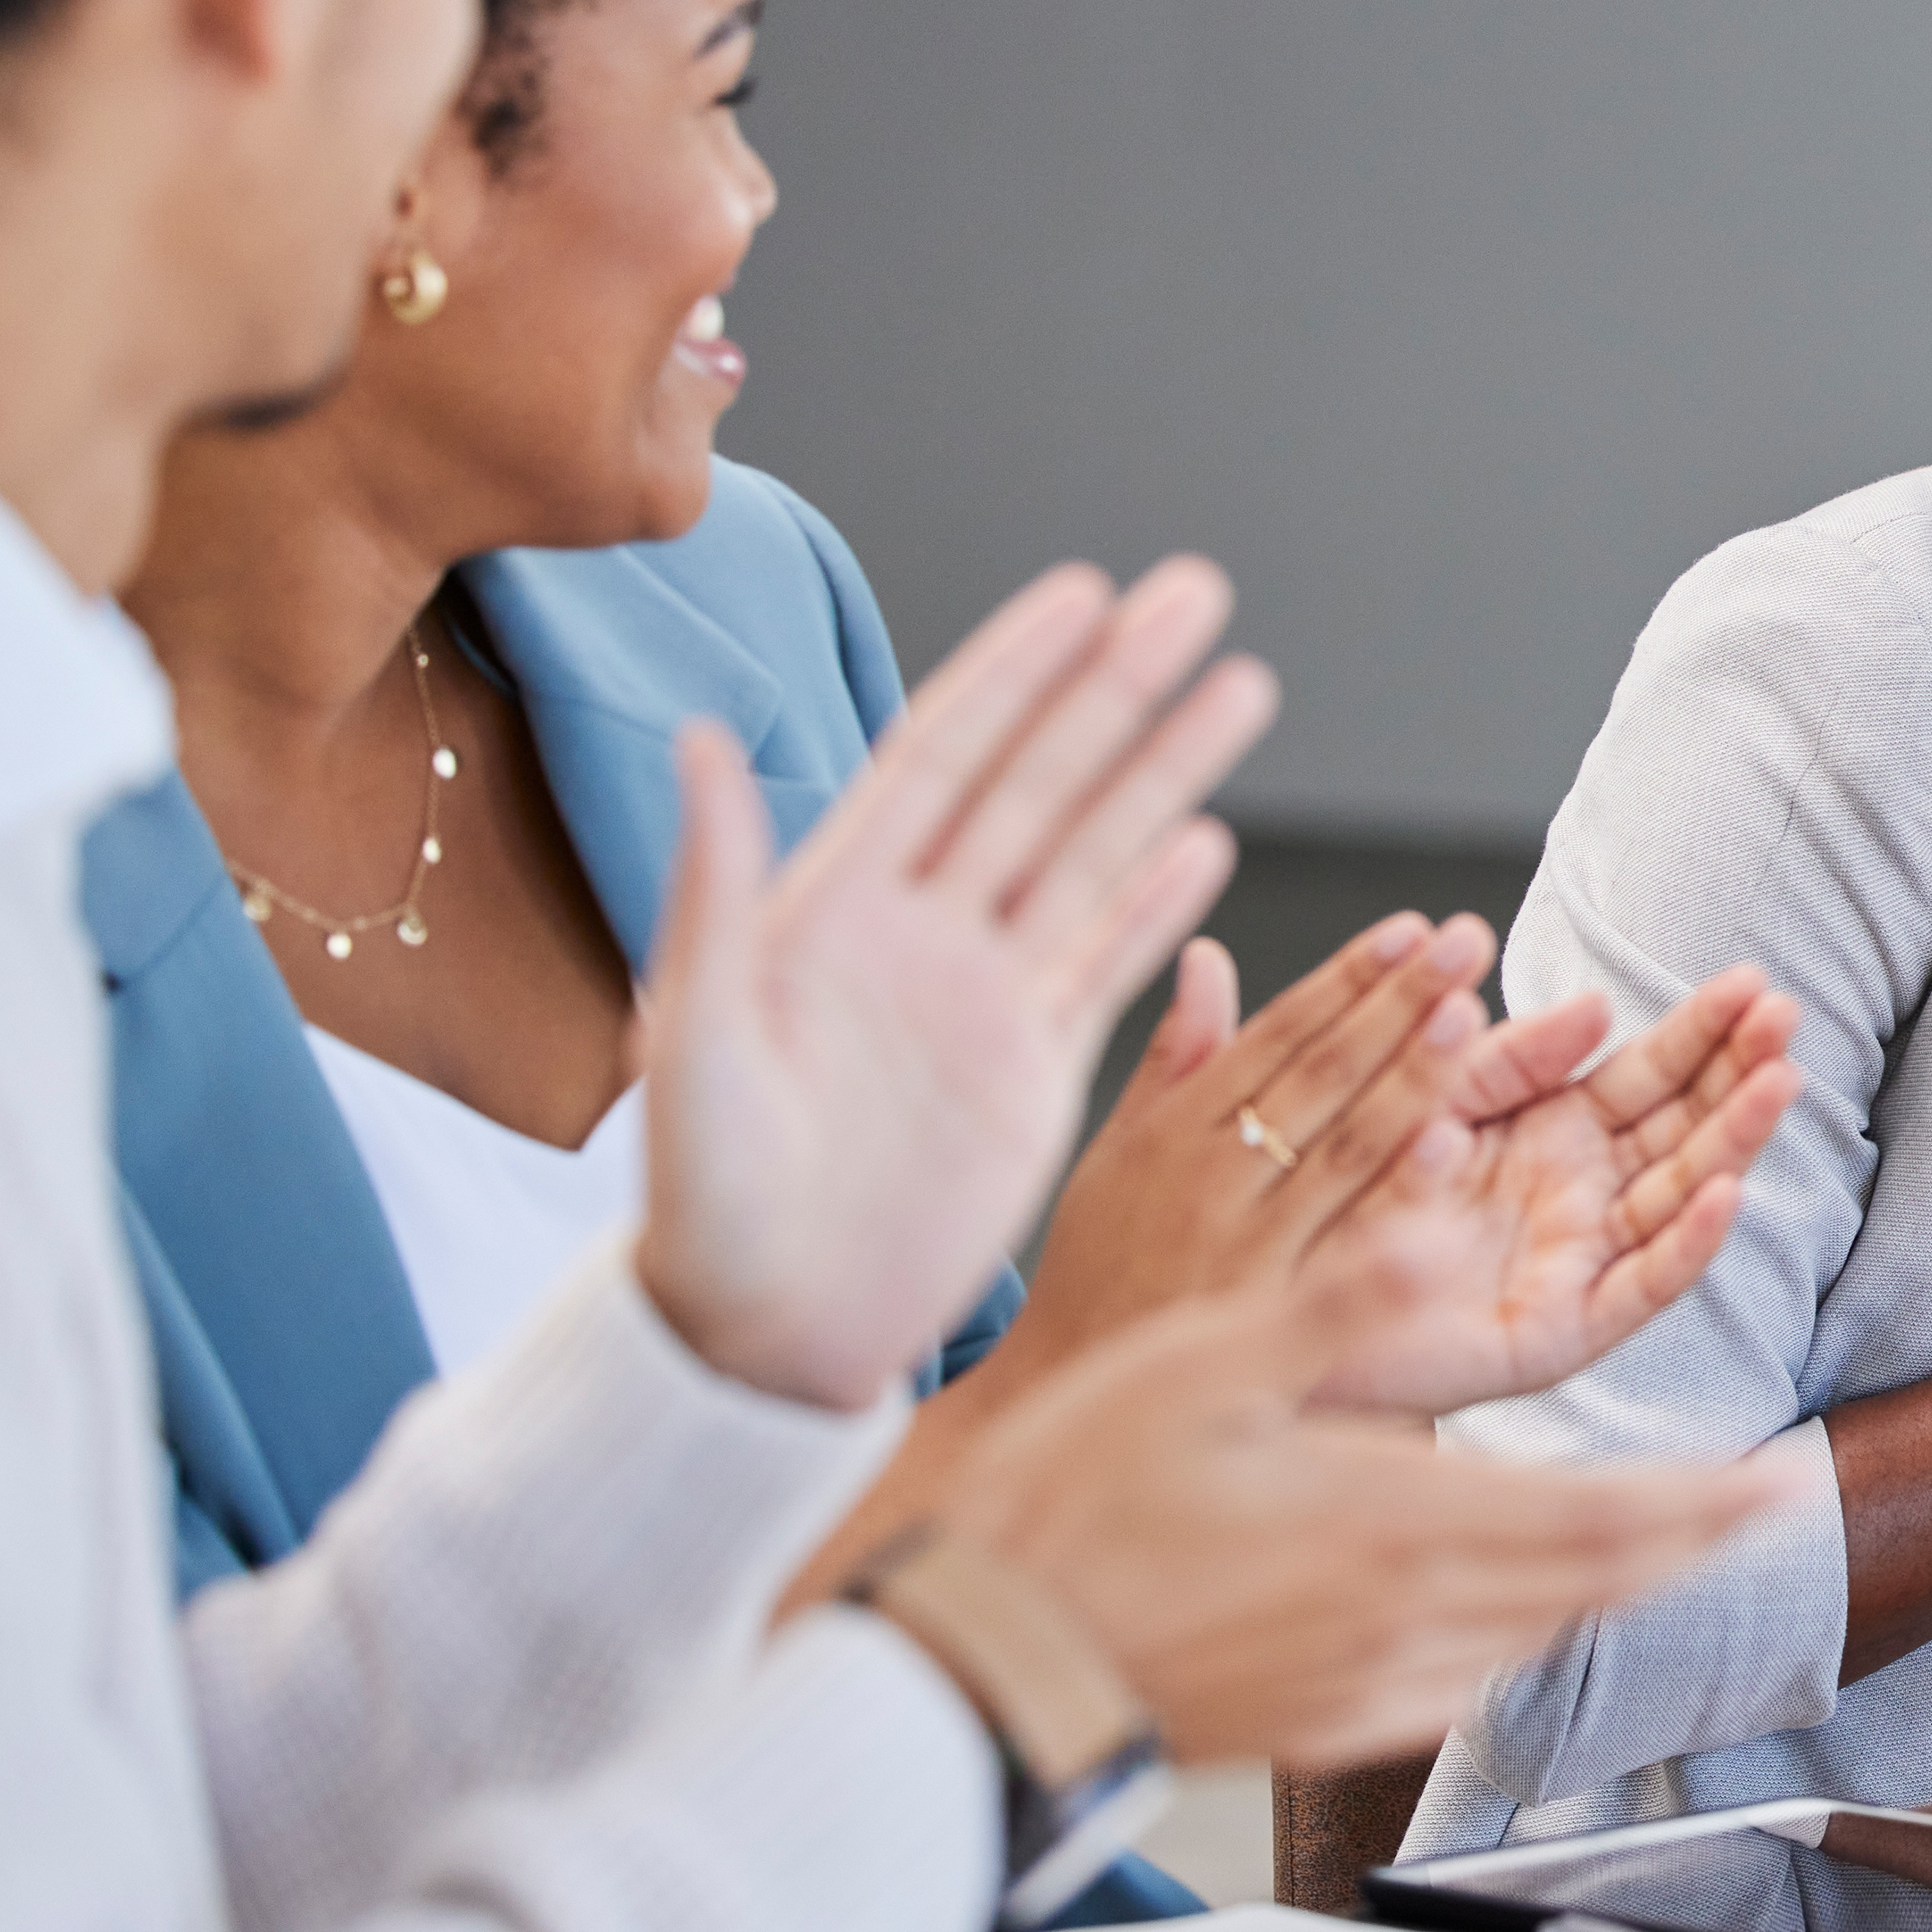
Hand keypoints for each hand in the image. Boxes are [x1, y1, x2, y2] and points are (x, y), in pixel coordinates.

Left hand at [641, 558, 1274, 1409]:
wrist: (764, 1338)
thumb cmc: (702, 1205)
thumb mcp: (693, 1040)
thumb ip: (715, 890)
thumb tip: (701, 741)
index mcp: (832, 907)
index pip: (944, 754)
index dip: (1015, 670)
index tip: (1082, 593)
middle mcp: (918, 932)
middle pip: (1041, 779)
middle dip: (1119, 684)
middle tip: (1195, 594)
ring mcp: (983, 999)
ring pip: (1092, 853)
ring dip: (1164, 770)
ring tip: (1239, 685)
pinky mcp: (1035, 1073)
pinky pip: (1108, 965)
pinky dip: (1157, 902)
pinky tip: (1205, 839)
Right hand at [929, 1280, 1791, 1769]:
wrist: (988, 1665)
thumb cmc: (1077, 1503)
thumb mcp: (1207, 1362)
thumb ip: (1346, 1298)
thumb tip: (1448, 1227)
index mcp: (1393, 1521)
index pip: (1599, 1517)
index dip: (1703, 1504)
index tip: (1778, 1487)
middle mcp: (1404, 1618)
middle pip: (1594, 1585)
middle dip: (1690, 1544)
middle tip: (1761, 1512)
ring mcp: (1369, 1684)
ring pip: (1538, 1636)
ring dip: (1612, 1588)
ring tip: (1662, 1544)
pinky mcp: (1328, 1723)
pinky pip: (1466, 1682)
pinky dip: (1523, 1635)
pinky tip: (1519, 1608)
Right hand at [1011, 914, 1506, 1385]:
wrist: (1062, 1391)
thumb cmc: (1100, 1264)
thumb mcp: (1118, 1152)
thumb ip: (1174, 1057)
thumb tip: (1207, 956)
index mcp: (1173, 1126)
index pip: (1277, 1036)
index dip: (1346, 978)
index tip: (1411, 928)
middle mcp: (1208, 1175)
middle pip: (1320, 1075)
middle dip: (1398, 1001)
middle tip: (1469, 940)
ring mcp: (1240, 1243)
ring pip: (1340, 1146)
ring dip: (1409, 1077)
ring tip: (1470, 1014)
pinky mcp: (1265, 1311)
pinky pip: (1340, 1242)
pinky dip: (1392, 1193)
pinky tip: (1446, 1145)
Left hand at [1299, 966, 1809, 1413]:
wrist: (1285, 1311)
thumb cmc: (1350, 1199)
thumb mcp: (1431, 1098)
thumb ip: (1509, 1057)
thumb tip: (1599, 1002)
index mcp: (1555, 1131)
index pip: (1650, 1072)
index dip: (1703, 1029)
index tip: (1755, 981)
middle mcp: (1584, 1194)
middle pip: (1684, 1125)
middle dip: (1739, 1069)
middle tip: (1788, 1014)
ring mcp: (1582, 1261)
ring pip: (1679, 1194)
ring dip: (1734, 1139)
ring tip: (1780, 1082)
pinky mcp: (1563, 1328)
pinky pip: (1639, 1286)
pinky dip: (1685, 1244)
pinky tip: (1724, 1194)